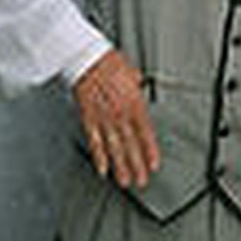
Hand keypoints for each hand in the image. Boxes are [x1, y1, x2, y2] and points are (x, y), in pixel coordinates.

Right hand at [73, 49, 159, 188]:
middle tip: (142, 181)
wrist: (87, 58)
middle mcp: (121, 113)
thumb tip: (139, 86)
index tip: (154, 165)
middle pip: (131, 144)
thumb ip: (137, 86)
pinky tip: (103, 169)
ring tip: (125, 181)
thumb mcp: (132, 73)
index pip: (145, 132)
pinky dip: (98, 156)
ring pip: (114, 147)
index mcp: (134, 103)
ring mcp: (104, 118)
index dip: (150, 150)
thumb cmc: (109, 62)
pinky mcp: (88, 118)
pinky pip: (94, 141)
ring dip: (120, 166)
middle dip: (137, 165)